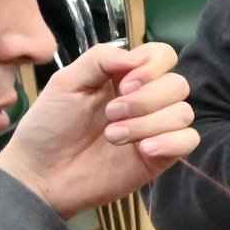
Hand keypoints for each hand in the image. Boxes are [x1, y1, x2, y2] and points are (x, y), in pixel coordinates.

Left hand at [0, 43, 197, 219]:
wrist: (41, 174)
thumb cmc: (49, 126)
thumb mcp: (66, 82)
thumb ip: (99, 59)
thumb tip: (135, 57)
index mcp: (125, 77)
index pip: (163, 55)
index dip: (152, 66)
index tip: (124, 84)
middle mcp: (147, 99)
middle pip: (178, 84)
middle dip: (146, 99)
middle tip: (111, 114)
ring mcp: (157, 128)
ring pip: (184, 112)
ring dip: (149, 123)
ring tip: (114, 137)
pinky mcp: (161, 156)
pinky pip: (189, 140)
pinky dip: (170, 142)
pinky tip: (143, 150)